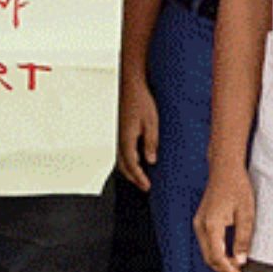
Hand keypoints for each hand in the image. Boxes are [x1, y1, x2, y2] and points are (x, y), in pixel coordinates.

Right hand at [116, 73, 158, 190]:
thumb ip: (151, 142)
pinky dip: (129, 160)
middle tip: (145, 186)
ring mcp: (120, 134)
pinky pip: (123, 150)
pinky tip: (138, 158)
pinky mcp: (122, 130)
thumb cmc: (143, 101)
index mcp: (126, 139)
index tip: (147, 187)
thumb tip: (151, 160)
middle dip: (134, 178)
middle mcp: (120, 139)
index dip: (139, 178)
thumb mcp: (152, 122)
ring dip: (130, 170)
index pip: (132, 165)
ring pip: (121, 159)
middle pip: (123, 166)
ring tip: (141, 176)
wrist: (132, 85)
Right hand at [194, 162, 255, 271]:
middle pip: (208, 257)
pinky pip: (205, 242)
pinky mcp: (200, 220)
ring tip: (234, 265)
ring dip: (218, 261)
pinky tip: (227, 253)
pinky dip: (215, 251)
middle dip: (222, 268)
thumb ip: (243, 238)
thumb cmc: (237, 188)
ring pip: (206, 251)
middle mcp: (200, 226)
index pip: (216, 257)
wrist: (225, 170)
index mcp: (211, 225)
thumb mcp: (246, 214)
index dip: (227, 269)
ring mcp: (198, 223)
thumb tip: (240, 260)